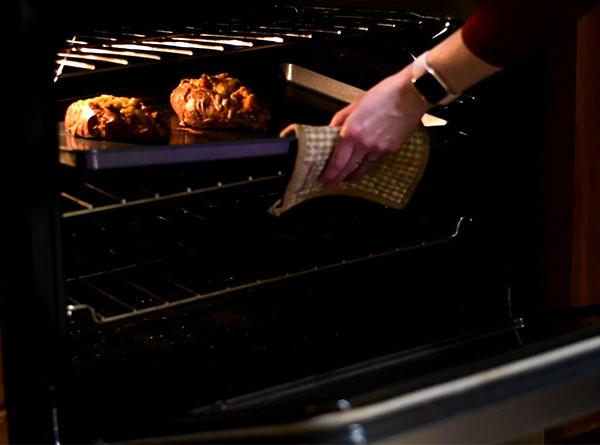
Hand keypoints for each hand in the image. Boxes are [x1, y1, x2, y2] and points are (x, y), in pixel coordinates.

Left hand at [320, 67, 429, 186]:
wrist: (412, 95)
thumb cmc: (386, 94)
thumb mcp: (356, 104)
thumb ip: (341, 119)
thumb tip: (331, 130)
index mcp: (351, 131)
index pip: (337, 161)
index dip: (329, 174)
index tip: (323, 179)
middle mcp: (364, 144)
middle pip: (347, 169)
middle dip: (337, 179)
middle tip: (330, 184)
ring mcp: (379, 149)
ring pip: (362, 169)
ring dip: (352, 175)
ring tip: (346, 178)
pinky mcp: (391, 150)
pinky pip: (375, 162)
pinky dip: (367, 165)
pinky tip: (363, 166)